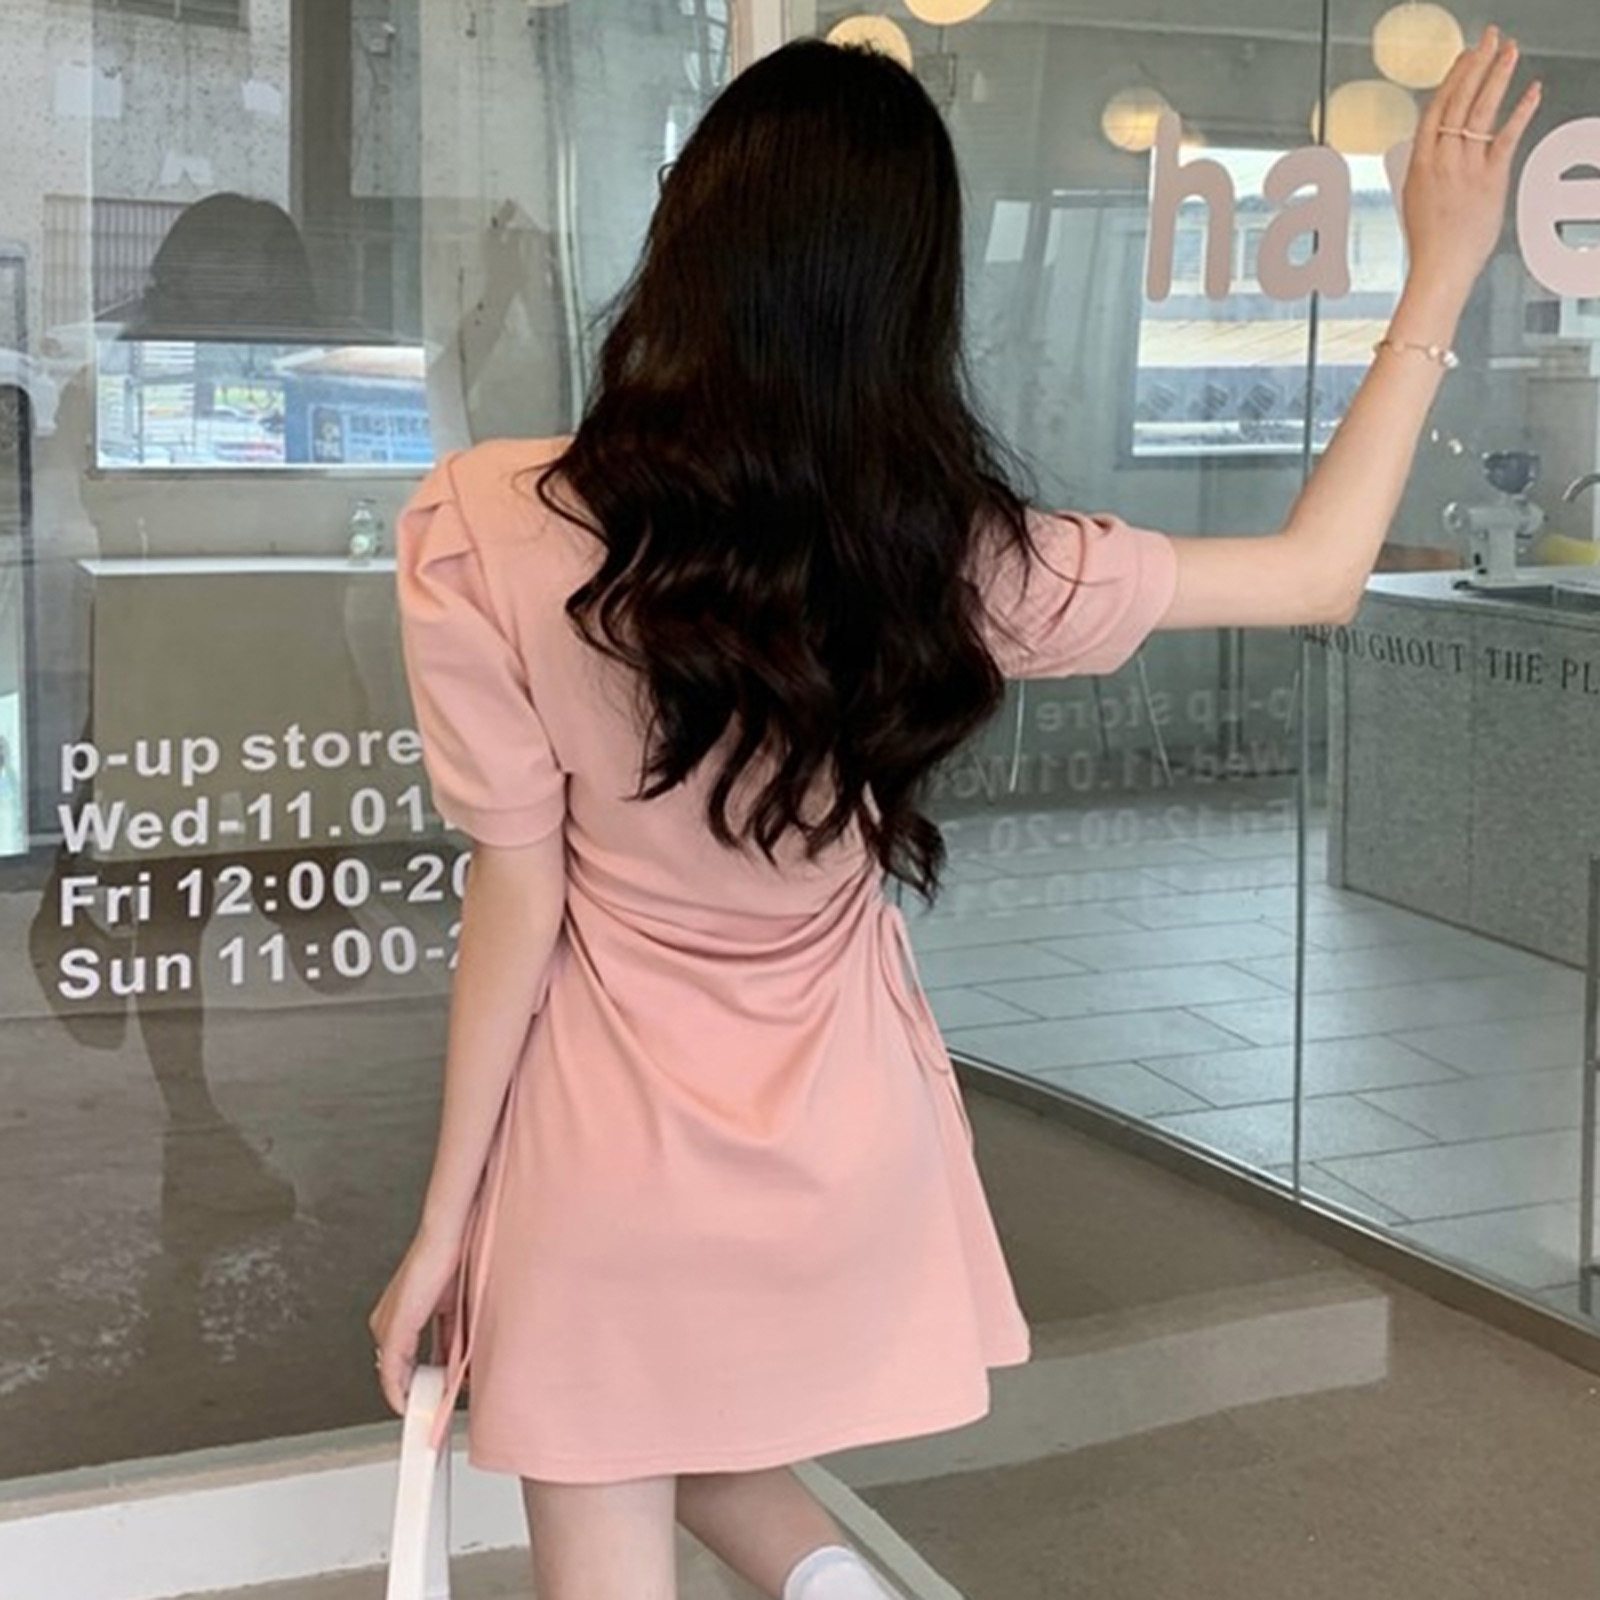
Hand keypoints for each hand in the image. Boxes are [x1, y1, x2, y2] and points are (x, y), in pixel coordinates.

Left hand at [368, 1225, 463, 1415]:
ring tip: (428, 1414)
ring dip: (413, 1397)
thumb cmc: (453, 1261)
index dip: (423, 1385)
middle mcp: (389, 1323)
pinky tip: (409, 1404)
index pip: (410, 1361)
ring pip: (395, 1375)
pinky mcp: (393, 1328)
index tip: (434, 1403)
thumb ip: (453, 1341)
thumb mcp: (456, 1311)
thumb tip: (459, 1370)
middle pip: (400, 1372)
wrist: (448, 1237)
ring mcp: (388, 1326)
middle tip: (434, 1414)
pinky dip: (401, 1391)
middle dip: (420, 1395)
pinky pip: (392, 1371)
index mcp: (404, 1316)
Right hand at [1403, 25, 1541, 299]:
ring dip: (1497, 76)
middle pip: (1459, 101)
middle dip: (1475, 65)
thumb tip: (1440, 153)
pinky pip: (1507, 136)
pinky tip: (1532, 91)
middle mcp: (1442, 160)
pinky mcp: (1490, 178)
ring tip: (1508, 51)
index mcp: (1419, 165)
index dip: (1452, 80)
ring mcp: (1466, 167)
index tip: (1463, 58)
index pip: (1435, 111)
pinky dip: (1522, 111)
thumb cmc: (1429, 244)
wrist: (1440, 268)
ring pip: (1482, 111)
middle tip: (1488, 39)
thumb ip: (1431, 171)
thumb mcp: (1417, 202)